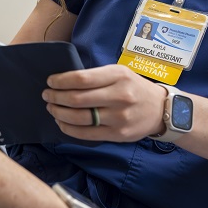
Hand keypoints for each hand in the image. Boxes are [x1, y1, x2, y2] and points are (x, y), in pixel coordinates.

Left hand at [42, 64, 167, 141]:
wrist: (161, 109)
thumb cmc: (134, 87)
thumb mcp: (119, 72)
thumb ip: (96, 76)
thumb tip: (64, 81)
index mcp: (118, 76)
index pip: (81, 78)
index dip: (61, 81)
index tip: (50, 82)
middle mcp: (119, 96)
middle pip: (77, 99)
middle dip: (56, 97)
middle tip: (47, 95)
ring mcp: (119, 117)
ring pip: (79, 118)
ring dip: (59, 113)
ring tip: (52, 108)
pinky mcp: (117, 134)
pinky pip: (86, 134)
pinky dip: (69, 128)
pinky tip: (62, 122)